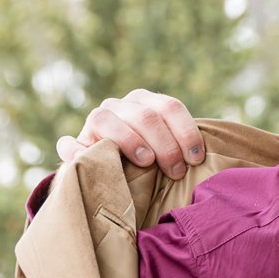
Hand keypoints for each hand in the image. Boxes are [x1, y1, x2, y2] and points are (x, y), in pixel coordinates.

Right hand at [62, 91, 205, 175]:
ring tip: (146, 162)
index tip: (196, 158)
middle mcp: (119, 106)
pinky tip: (90, 162)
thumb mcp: (171, 149)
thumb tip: (209, 160)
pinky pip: (68, 144)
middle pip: (145, 116)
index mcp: (145, 102)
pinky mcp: (75, 144)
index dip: (186, 131)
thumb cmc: (155, 164)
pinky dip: (76, 152)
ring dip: (129, 139)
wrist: (115, 175)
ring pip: (106, 119)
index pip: (169, 107)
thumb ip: (185, 146)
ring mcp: (95, 123)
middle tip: (177, 171)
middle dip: (165, 144)